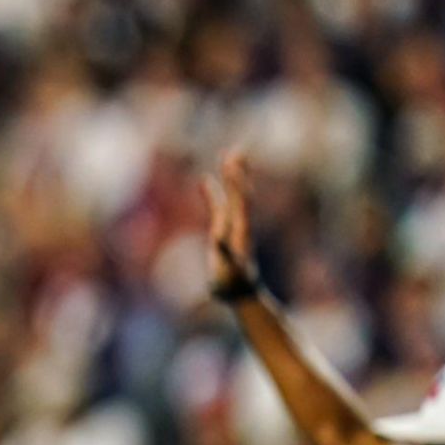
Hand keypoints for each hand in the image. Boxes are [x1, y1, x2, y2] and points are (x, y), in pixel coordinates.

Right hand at [201, 148, 260, 301]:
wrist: (241, 292)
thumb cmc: (231, 285)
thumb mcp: (227, 272)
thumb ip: (224, 255)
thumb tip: (218, 237)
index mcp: (240, 232)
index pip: (239, 203)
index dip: (235, 184)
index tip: (232, 165)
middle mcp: (239, 225)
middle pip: (239, 194)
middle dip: (237, 174)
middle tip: (236, 152)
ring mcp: (231, 226)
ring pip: (232, 197)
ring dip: (230, 176)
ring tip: (229, 155)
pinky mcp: (222, 230)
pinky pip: (216, 206)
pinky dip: (211, 192)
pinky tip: (203, 179)